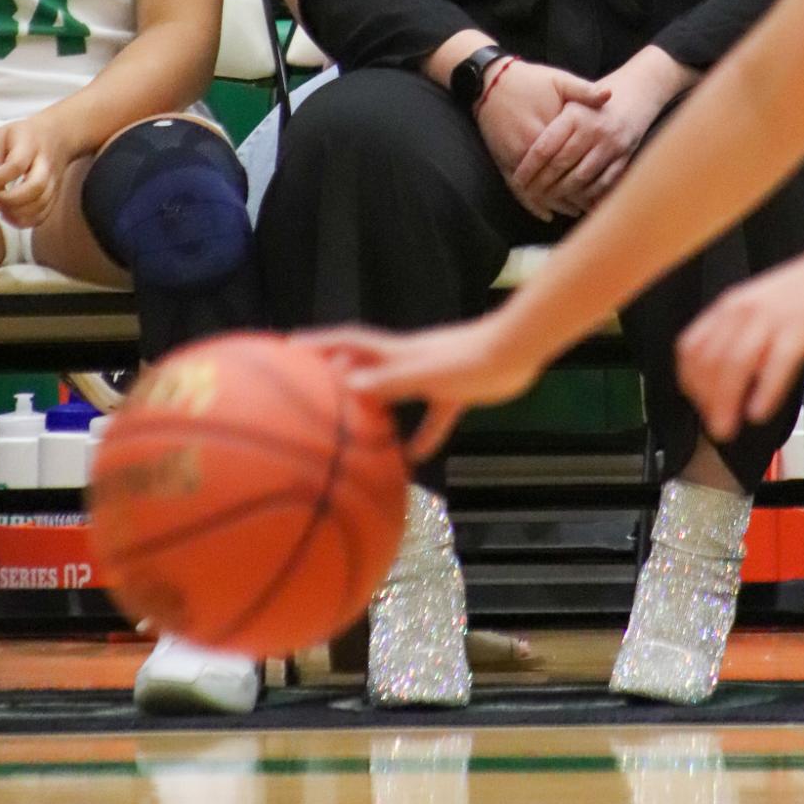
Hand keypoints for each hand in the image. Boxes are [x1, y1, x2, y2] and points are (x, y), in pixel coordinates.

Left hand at [0, 118, 69, 229]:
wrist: (57, 135)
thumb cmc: (20, 137)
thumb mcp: (1, 135)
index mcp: (30, 144)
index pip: (16, 165)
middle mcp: (46, 163)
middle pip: (35, 186)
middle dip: (9, 200)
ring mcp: (54, 180)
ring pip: (41, 203)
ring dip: (16, 212)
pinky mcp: (55, 194)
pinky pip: (44, 214)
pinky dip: (25, 220)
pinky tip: (9, 215)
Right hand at [300, 313, 542, 463]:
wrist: (518, 350)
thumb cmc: (472, 360)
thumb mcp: (427, 375)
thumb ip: (390, 382)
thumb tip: (346, 387)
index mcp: (396, 351)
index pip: (348, 343)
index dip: (317, 344)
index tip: (286, 348)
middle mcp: (407, 360)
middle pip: (364, 365)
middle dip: (335, 373)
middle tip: (306, 388)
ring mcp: (431, 375)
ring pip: (394, 392)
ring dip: (374, 408)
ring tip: (352, 430)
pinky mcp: (454, 391)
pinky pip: (431, 416)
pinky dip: (422, 436)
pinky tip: (416, 460)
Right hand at [475, 61, 609, 221]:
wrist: (490, 81)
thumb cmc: (528, 80)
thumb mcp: (558, 80)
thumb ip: (583, 90)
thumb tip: (609, 94)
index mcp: (545, 131)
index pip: (570, 163)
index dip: (587, 179)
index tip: (603, 187)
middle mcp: (528, 150)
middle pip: (554, 183)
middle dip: (574, 197)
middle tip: (593, 206)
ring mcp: (513, 158)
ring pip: (537, 191)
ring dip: (556, 203)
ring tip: (576, 211)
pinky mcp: (503, 161)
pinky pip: (517, 190)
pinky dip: (532, 204)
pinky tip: (545, 214)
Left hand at [513, 49, 692, 214]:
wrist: (639, 90)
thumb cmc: (596, 97)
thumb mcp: (573, 95)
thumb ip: (551, 119)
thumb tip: (523, 145)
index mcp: (574, 114)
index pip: (544, 147)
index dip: (528, 167)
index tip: (517, 180)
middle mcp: (592, 129)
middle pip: (560, 165)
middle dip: (542, 184)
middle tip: (528, 195)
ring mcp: (610, 144)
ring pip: (581, 177)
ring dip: (563, 193)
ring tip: (547, 201)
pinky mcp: (625, 155)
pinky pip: (604, 182)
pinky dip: (589, 195)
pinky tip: (576, 202)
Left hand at [676, 241, 803, 439]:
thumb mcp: (763, 309)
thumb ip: (744, 338)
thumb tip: (729, 377)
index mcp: (732, 306)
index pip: (691, 347)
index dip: (690, 381)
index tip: (699, 404)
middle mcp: (746, 310)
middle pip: (709, 359)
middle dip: (706, 399)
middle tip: (714, 425)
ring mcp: (772, 318)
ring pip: (735, 362)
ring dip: (726, 399)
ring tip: (728, 426)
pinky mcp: (800, 328)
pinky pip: (776, 363)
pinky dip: (764, 391)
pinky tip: (759, 411)